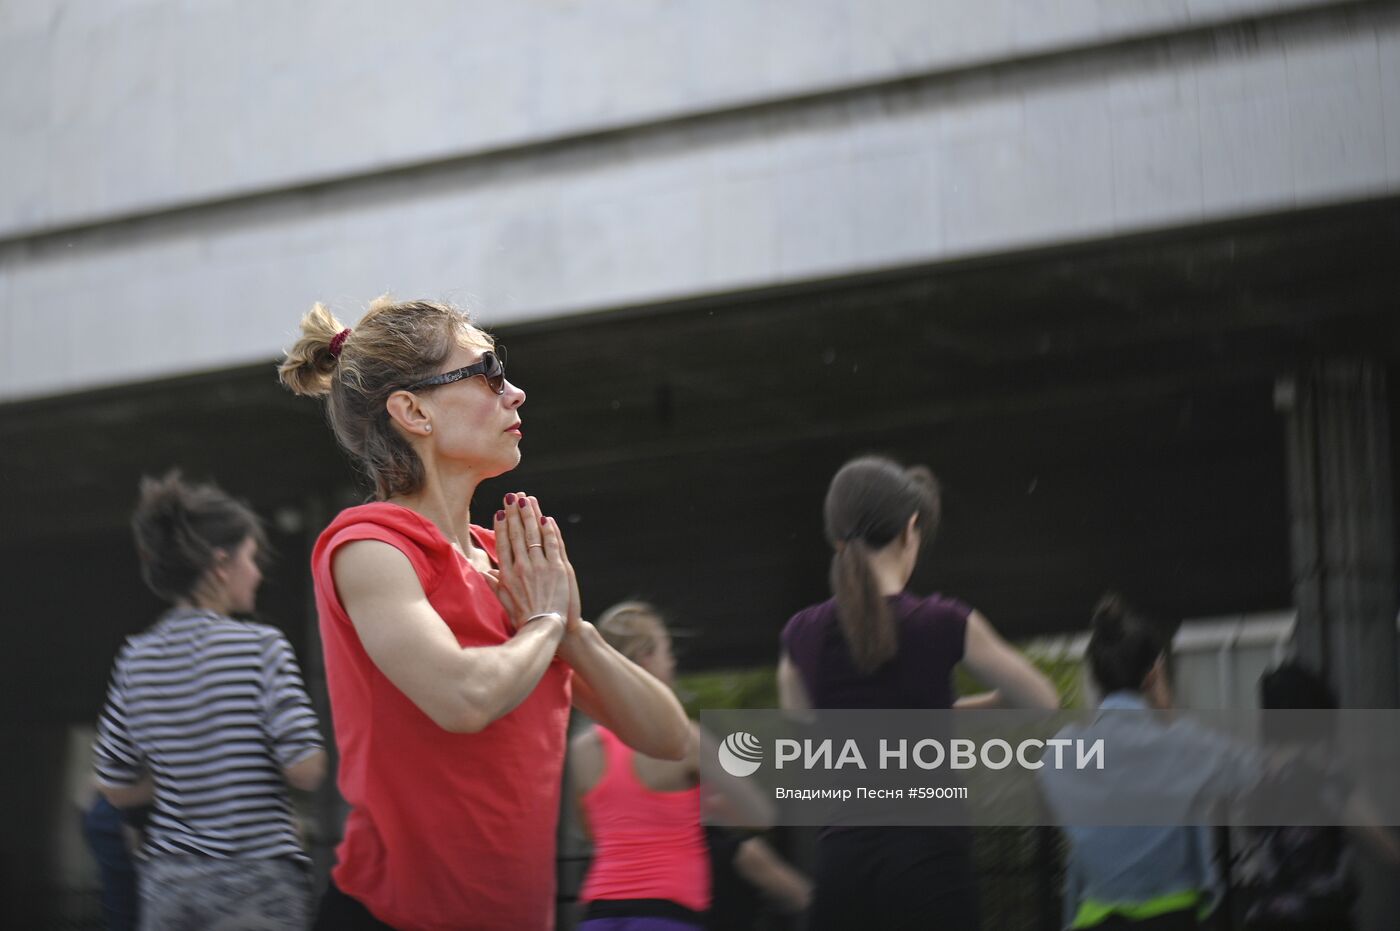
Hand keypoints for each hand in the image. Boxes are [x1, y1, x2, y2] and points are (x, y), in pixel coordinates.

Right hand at [493, 492, 569, 633]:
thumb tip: (483, 572)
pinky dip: (549, 530)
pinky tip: (546, 518)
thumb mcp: (503, 601)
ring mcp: (540, 566)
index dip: (501, 526)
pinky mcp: (558, 568)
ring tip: (527, 499)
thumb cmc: (524, 617)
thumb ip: (493, 584)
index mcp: (507, 574)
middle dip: (514, 513)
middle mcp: (522, 567)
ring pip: (534, 534)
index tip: (500, 512)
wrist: (546, 628)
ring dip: (530, 514)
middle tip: (512, 496)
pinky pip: (553, 543)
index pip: (502, 544)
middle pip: (516, 534)